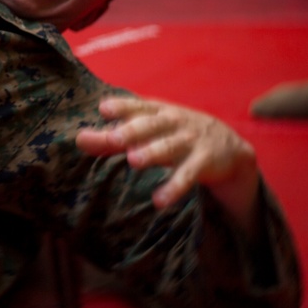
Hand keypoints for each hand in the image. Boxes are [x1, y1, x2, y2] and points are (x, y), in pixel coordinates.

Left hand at [76, 96, 259, 230]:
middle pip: (150, 125)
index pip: (137, 106)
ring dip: (152, 153)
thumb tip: (79, 139)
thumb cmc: (175, 134)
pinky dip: (174, 187)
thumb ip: (115, 135)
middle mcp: (173, 122)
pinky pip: (188, 175)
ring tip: (134, 161)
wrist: (228, 146)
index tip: (103, 109)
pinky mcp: (204, 162)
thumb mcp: (150, 130)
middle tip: (114, 137)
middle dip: (132, 130)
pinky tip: (159, 201)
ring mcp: (190, 141)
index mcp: (157, 111)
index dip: (122, 106)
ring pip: (169, 147)